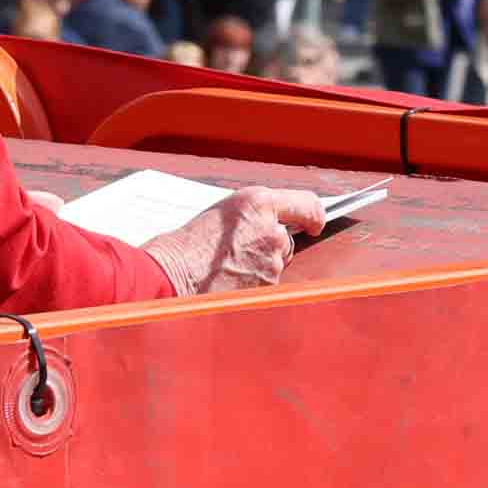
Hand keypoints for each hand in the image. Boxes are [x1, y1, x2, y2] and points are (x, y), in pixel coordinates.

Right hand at [143, 187, 322, 294]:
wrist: (171, 274)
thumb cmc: (188, 243)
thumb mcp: (225, 212)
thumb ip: (255, 215)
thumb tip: (277, 225)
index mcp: (259, 202)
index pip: (307, 204)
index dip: (314, 215)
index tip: (316, 223)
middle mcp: (271, 229)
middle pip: (287, 239)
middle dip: (270, 245)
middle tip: (238, 249)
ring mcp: (271, 259)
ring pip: (276, 263)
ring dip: (260, 266)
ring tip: (228, 265)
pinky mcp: (267, 285)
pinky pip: (267, 284)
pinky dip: (253, 283)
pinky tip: (230, 279)